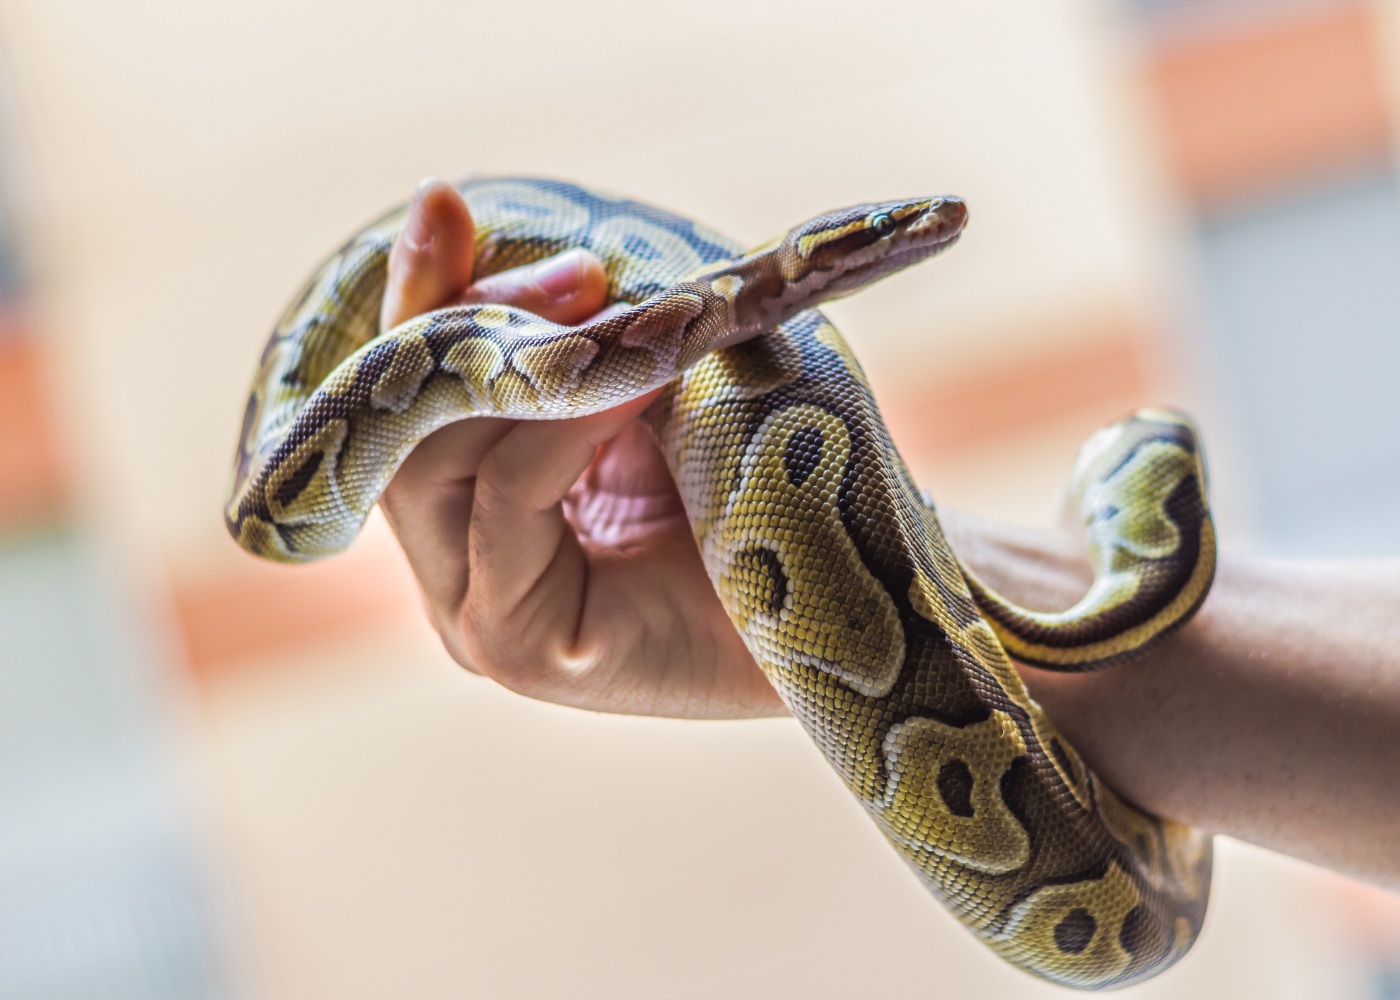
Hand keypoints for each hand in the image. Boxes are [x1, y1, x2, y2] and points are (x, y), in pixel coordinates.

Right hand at [378, 180, 784, 717]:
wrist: (855, 612)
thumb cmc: (766, 488)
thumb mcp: (656, 379)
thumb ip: (567, 330)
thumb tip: (461, 212)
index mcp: (477, 503)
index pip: (407, 393)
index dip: (422, 294)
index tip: (446, 199)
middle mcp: (460, 562)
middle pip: (400, 425)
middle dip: (467, 318)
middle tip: (571, 260)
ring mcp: (476, 613)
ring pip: (431, 461)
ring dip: (520, 362)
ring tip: (607, 294)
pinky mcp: (515, 647)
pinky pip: (508, 499)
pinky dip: (565, 421)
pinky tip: (638, 374)